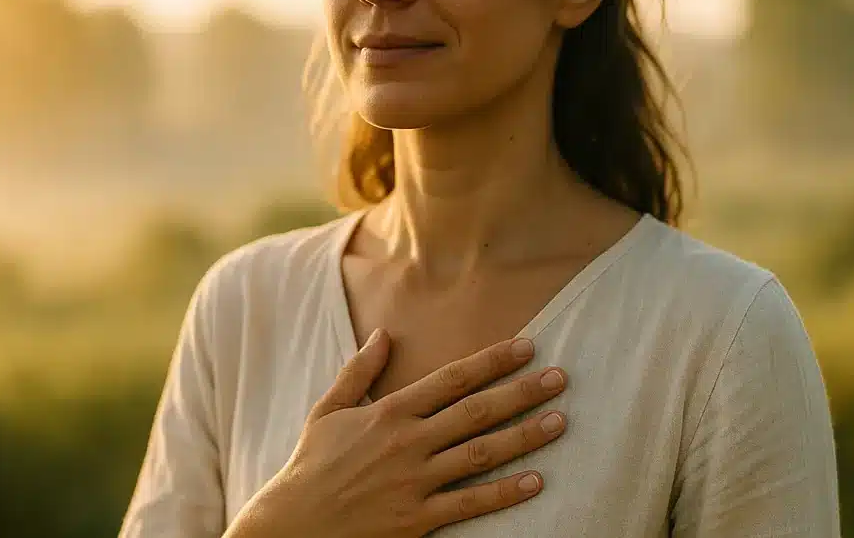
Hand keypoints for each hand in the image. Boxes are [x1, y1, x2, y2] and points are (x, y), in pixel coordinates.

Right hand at [226, 328, 567, 537]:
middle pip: (476, 411)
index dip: (492, 361)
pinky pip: (470, 503)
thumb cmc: (311, 464)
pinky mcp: (418, 518)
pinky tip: (536, 481)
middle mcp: (408, 442)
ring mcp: (415, 481)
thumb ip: (359, 370)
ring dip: (525, 436)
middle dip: (522, 392)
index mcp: (390, 412)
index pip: (452, 379)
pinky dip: (505, 493)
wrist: (293, 525)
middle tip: (560, 378)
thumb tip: (384, 333)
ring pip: (481, 453)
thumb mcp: (329, 409)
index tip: (526, 347)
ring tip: (559, 421)